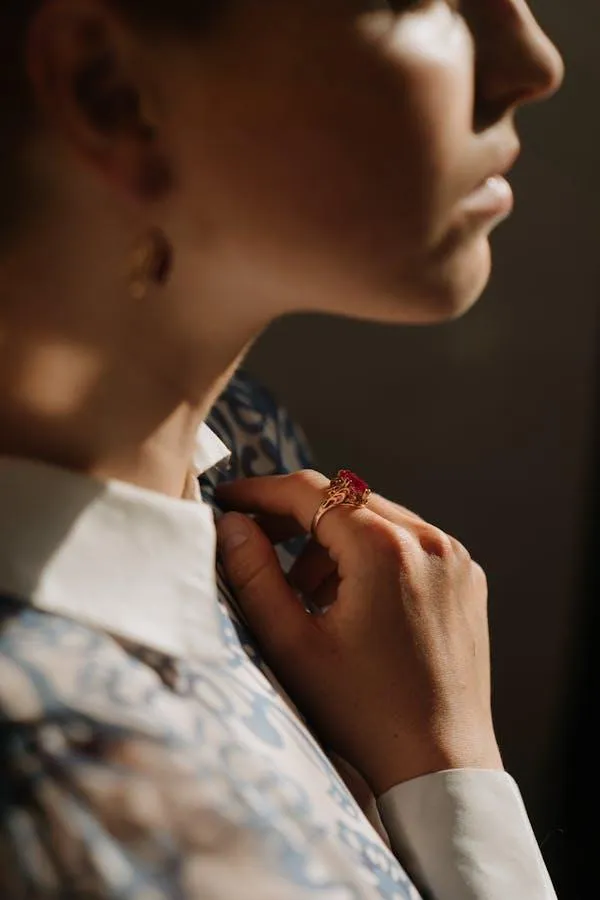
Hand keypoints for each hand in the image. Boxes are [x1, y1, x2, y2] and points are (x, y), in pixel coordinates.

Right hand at [216, 470, 502, 794]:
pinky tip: (353, 600)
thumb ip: (254, 575)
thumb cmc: (362, 712)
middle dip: (296, 516)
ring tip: (309, 591)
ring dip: (334, 540)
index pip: (311, 492)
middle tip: (257, 541)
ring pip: (377, 518)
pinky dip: (373, 554)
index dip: (261, 491)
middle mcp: (429, 540)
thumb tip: (231, 523)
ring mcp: (455, 557)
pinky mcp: (466, 577)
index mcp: (386, 550)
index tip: (228, 498)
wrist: (441, 762)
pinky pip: (409, 542)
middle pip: (345, 499)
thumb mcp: (292, 645)